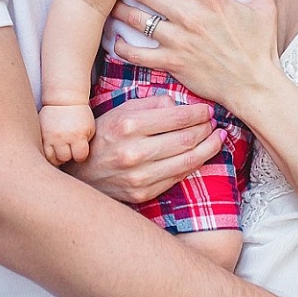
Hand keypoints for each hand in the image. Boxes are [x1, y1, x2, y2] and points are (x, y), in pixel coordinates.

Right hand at [39, 104, 94, 165]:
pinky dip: (47, 152)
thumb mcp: (89, 128)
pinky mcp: (41, 134)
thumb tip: (79, 159)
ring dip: (56, 156)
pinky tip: (52, 147)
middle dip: (68, 155)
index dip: (80, 154)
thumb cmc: (80, 115)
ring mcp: (50, 136)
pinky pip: (42, 151)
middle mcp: (62, 137)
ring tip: (60, 148)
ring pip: (51, 158)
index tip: (79, 148)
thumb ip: (86, 144)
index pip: (80, 156)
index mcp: (77, 136)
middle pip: (64, 158)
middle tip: (68, 148)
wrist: (64, 100)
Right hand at [67, 94, 222, 202]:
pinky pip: (178, 176)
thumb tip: (180, 105)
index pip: (176, 117)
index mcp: (128, 126)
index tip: (207, 109)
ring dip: (209, 148)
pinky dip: (195, 164)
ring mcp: (139, 176)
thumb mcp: (121, 111)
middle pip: (186, 139)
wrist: (80, 173)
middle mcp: (134, 152)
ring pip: (188, 160)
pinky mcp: (143, 192)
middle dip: (207, 129)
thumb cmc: (104, 136)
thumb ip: (151, 104)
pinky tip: (203, 154)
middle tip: (215, 122)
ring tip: (218, 138)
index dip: (198, 113)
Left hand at [111, 0, 279, 121]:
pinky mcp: (172, 62)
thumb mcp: (265, 5)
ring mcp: (179, 40)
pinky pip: (137, 54)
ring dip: (120, 9)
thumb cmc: (260, 46)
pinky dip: (122, 47)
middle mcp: (191, 16)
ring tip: (112, 3)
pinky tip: (117, 40)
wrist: (255, 85)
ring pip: (137, 19)